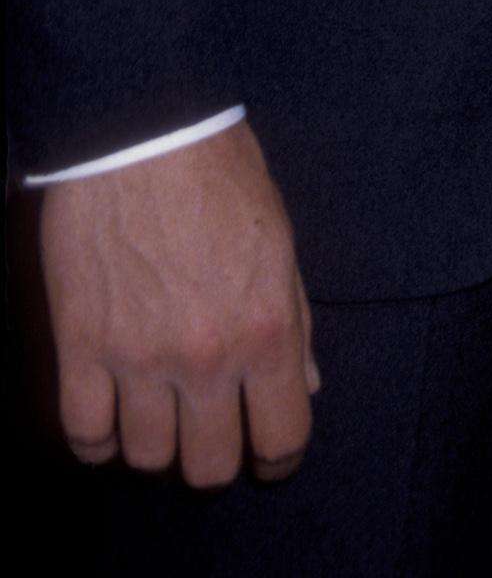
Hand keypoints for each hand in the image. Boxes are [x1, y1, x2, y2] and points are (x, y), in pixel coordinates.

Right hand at [39, 124, 316, 486]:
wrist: (144, 130)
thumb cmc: (219, 176)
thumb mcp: (279, 242)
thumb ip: (294, 322)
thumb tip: (304, 387)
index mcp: (267, 328)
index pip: (282, 439)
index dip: (278, 456)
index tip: (267, 450)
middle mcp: (206, 356)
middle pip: (208, 468)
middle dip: (214, 455)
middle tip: (208, 426)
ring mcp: (138, 357)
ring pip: (146, 458)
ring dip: (154, 442)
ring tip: (157, 408)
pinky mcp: (81, 346)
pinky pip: (85, 436)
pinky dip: (98, 437)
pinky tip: (110, 411)